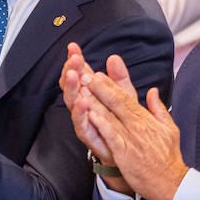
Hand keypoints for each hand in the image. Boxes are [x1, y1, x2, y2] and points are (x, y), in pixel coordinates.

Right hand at [61, 44, 113, 168]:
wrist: (129, 152)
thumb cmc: (124, 124)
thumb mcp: (125, 97)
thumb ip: (119, 78)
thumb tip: (114, 57)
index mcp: (92, 94)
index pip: (80, 73)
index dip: (76, 60)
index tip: (74, 47)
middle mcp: (84, 106)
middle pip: (72, 85)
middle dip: (70, 71)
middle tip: (73, 59)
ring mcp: (84, 120)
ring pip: (73, 103)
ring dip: (72, 88)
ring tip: (74, 76)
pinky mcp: (89, 135)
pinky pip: (82, 124)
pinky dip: (81, 113)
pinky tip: (83, 102)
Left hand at [80, 55, 188, 199]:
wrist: (172, 182)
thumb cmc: (169, 157)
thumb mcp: (169, 128)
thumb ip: (158, 108)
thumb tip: (153, 91)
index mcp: (145, 119)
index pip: (125, 98)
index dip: (110, 85)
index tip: (98, 74)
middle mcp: (137, 125)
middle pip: (116, 102)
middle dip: (99, 88)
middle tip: (84, 75)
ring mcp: (131, 139)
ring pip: (110, 116)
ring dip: (95, 102)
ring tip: (82, 89)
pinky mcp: (125, 154)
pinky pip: (111, 137)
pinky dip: (102, 125)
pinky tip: (92, 116)